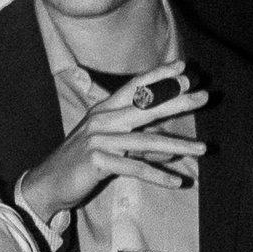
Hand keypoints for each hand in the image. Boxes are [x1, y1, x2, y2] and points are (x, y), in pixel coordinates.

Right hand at [16, 77, 206, 224]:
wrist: (47, 183)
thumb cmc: (81, 163)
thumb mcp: (111, 147)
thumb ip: (138, 143)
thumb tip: (171, 148)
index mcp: (104, 110)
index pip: (135, 87)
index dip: (159, 76)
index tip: (183, 68)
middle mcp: (102, 120)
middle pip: (146, 107)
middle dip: (177, 101)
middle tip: (204, 96)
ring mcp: (99, 139)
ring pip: (146, 141)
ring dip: (178, 145)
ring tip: (203, 149)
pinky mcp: (97, 161)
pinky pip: (134, 168)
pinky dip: (157, 176)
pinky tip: (177, 182)